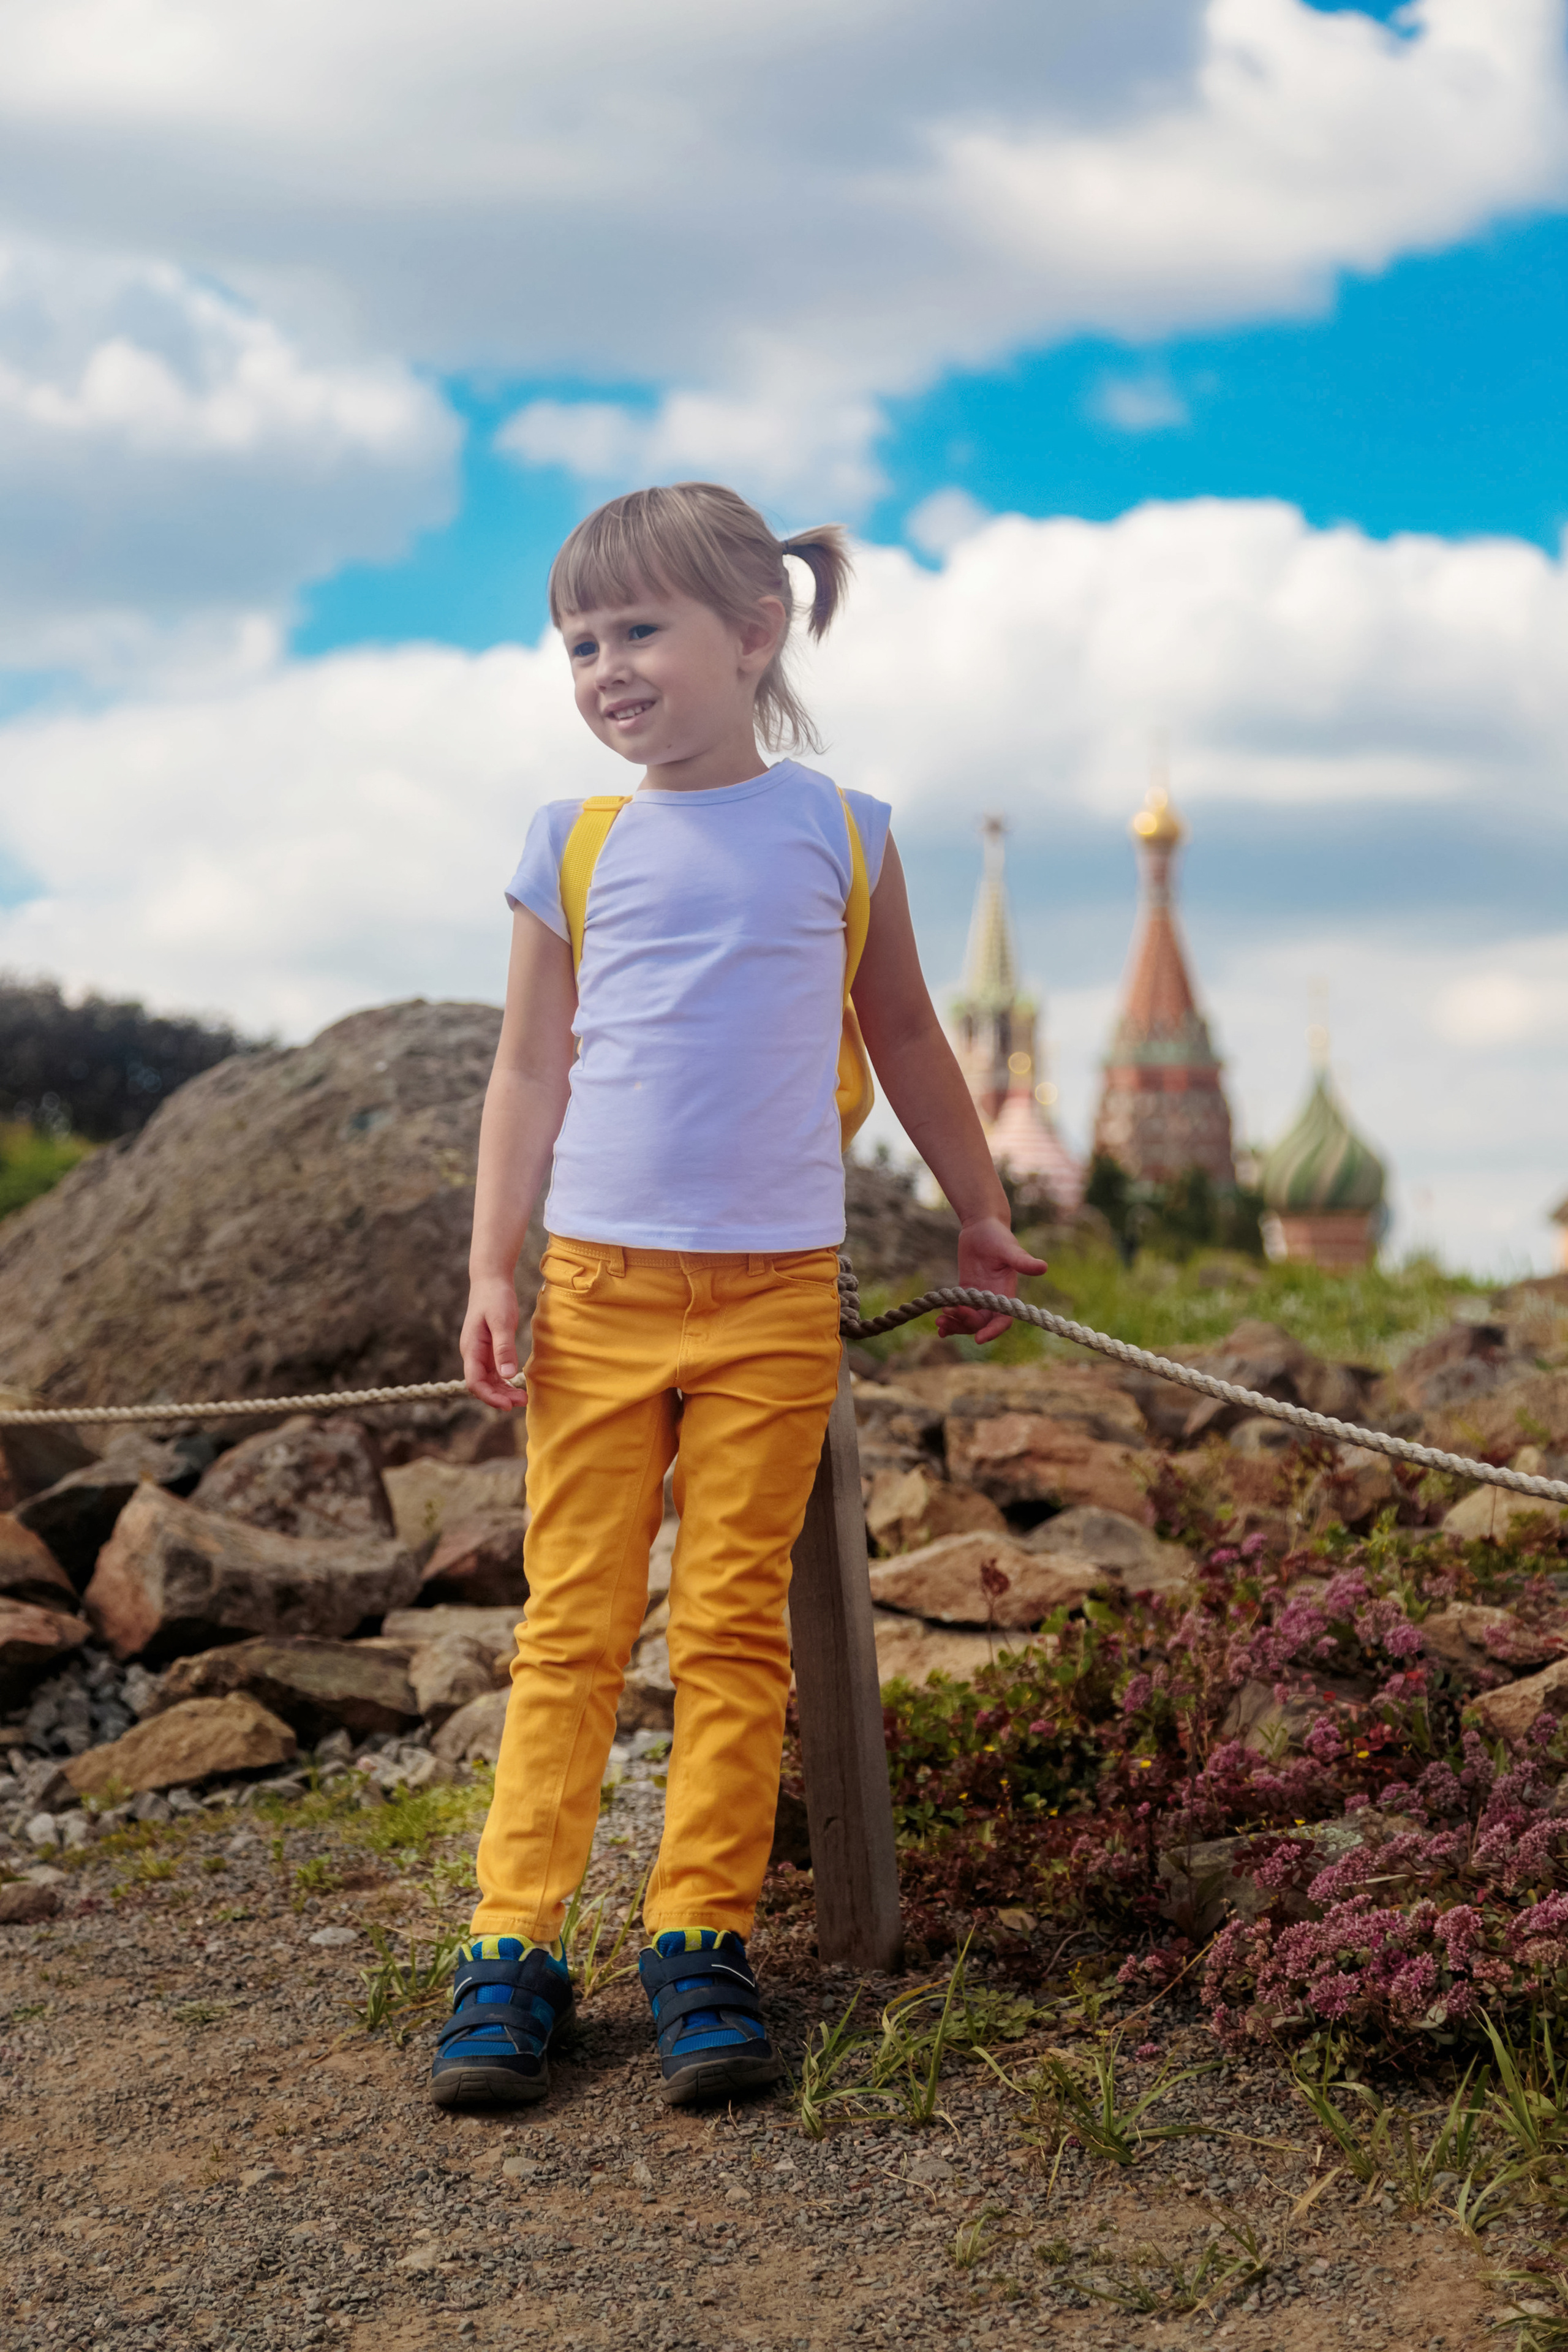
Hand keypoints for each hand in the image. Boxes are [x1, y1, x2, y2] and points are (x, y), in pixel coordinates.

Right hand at [461, 1275, 526, 1409]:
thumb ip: (504, 1348)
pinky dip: (504, 1381)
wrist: (491, 1280)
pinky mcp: (488, 1349)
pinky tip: (517, 1385)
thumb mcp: (502, 1322)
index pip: (474, 1382)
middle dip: (499, 1397)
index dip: (489, 1396)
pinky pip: (494, 1371)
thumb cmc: (495, 1298)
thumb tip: (507, 1376)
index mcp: (471, 1348)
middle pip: (481, 1385)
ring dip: (503, 1391)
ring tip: (523, 1398)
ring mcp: (479, 1352)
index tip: (507, 1405)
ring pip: (488, 1380)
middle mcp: (472, 1353)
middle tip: (522, 1402)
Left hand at [936, 1216, 1046, 1345]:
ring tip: (939, 1321)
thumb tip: (1043, 1267)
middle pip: (981, 1324)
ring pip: (969, 1320)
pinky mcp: (966, 1291)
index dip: (993, 1331)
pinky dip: (951, 1320)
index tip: (978, 1339)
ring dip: (955, 1325)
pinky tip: (939, 1324)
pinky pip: (959, 1311)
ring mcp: (979, 1297)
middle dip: (965, 1325)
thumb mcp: (1009, 1248)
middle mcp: (994, 1299)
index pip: (1003, 1320)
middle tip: (946, 1316)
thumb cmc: (998, 1235)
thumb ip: (1023, 1261)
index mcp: (1006, 1293)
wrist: (982, 1226)